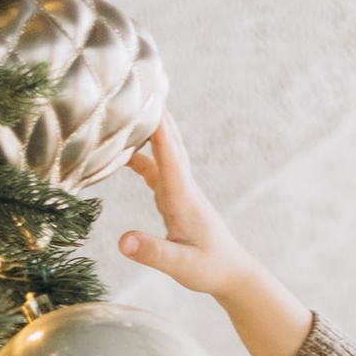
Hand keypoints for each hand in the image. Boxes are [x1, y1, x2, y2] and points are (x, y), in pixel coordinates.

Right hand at [119, 119, 313, 355]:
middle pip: (169, 143)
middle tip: (140, 82)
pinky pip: (157, 167)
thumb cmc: (209, 270)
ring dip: (149, 129)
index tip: (146, 102)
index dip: (156, 131)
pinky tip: (124, 151)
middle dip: (155, 114)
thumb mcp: (180, 266)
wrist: (232, 274)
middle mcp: (183, 187)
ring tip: (130, 105)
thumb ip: (153, 253)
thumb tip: (123, 242)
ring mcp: (180, 190)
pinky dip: (142, 155)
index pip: (169, 157)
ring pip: (163, 151)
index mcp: (183, 198)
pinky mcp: (176, 197)